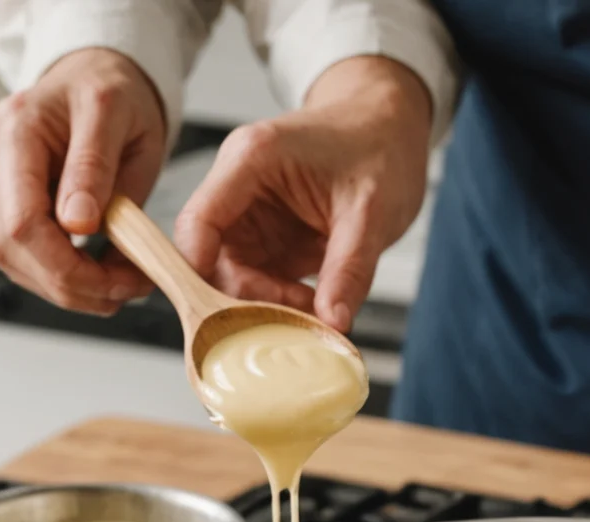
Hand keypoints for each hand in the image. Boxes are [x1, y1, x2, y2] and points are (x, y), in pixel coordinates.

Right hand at [0, 47, 163, 314]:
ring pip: (12, 264)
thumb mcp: (116, 117)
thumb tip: (78, 224)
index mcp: (14, 131)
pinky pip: (18, 259)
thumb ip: (95, 168)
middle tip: (130, 289)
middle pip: (10, 249)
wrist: (88, 81)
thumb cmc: (106, 94)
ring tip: (119, 282)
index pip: (22, 220)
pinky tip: (95, 274)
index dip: (68, 265)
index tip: (119, 281)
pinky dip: (59, 277)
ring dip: (68, 288)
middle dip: (74, 285)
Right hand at [174, 57, 432, 331]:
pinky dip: (281, 302)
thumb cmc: (381, 146)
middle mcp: (239, 188)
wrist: (393, 130)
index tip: (224, 318)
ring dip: (266, 305)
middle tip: (297, 322)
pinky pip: (260, 282)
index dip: (197, 274)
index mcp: (250, 161)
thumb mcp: (373, 209)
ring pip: (233, 277)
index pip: (198, 223)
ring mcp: (252, 216)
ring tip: (315, 315)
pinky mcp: (269, 239)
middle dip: (247, 299)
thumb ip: (350, 267)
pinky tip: (316, 309)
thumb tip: (332, 322)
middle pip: (212, 259)